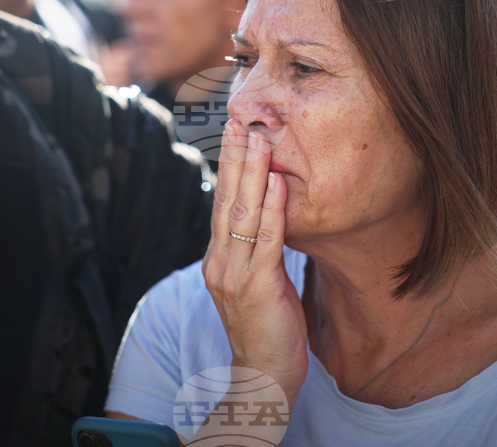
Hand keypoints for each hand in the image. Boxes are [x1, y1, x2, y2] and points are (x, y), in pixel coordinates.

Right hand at [202, 120, 308, 408]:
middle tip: (238, 119)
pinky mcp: (257, 287)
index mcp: (219, 259)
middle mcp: (220, 262)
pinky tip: (277, 182)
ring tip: (257, 138)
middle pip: (226, 199)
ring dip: (251, 172)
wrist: (263, 378)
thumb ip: (258, 250)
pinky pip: (266, 241)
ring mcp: (235, 274)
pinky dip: (272, 209)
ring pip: (242, 213)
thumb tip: (270, 214)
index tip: (233, 132)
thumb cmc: (268, 329)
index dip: (227, 167)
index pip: (221, 204)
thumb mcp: (258, 282)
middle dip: (233, 158)